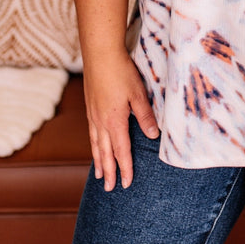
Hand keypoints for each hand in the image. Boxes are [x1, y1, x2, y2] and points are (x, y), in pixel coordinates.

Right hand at [83, 49, 158, 191]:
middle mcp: (100, 122)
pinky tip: (95, 146)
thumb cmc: (121, 72)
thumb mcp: (138, 94)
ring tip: (100, 175)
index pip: (121, 151)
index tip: (127, 184)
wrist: (100, 54)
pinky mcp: (90, 107)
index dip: (125, 168)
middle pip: (105, 152)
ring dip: (98, 161)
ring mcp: (93, 115)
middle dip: (109, 171)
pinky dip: (94, 145)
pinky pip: (91, 133)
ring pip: (95, 144)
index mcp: (114, 121)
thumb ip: (146, 116)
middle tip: (109, 189)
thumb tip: (153, 136)